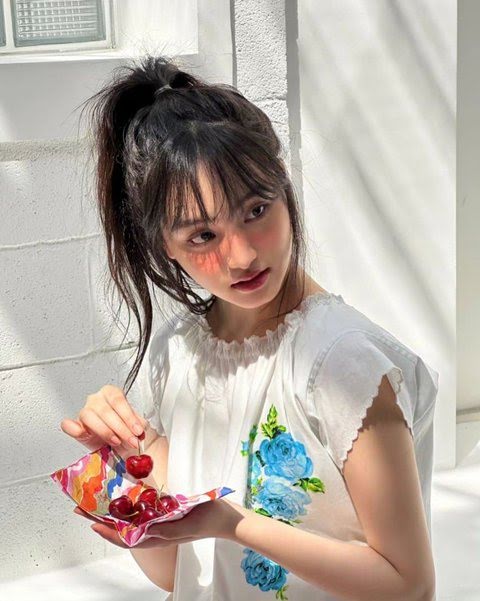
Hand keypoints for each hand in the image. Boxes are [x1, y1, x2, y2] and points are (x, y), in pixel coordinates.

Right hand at [60, 384, 150, 453]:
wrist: (125, 446)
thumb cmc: (130, 432)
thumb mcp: (138, 425)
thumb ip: (138, 423)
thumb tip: (139, 427)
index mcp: (112, 393)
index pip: (118, 401)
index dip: (128, 416)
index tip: (137, 430)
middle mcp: (97, 400)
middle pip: (105, 410)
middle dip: (120, 428)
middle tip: (131, 440)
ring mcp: (85, 412)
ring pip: (89, 417)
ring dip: (105, 431)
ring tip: (117, 442)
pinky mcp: (77, 428)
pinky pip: (70, 426)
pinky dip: (73, 428)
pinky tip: (80, 431)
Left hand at [73, 497, 247, 547]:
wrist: (227, 518)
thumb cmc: (210, 518)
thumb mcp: (189, 523)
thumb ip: (167, 529)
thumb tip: (144, 532)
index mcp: (160, 536)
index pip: (127, 538)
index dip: (108, 531)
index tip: (92, 521)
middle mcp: (157, 531)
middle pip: (124, 529)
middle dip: (103, 519)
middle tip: (84, 507)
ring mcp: (162, 523)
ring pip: (131, 521)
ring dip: (114, 513)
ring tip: (99, 501)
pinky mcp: (168, 514)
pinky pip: (144, 513)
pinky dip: (132, 507)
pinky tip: (125, 497)